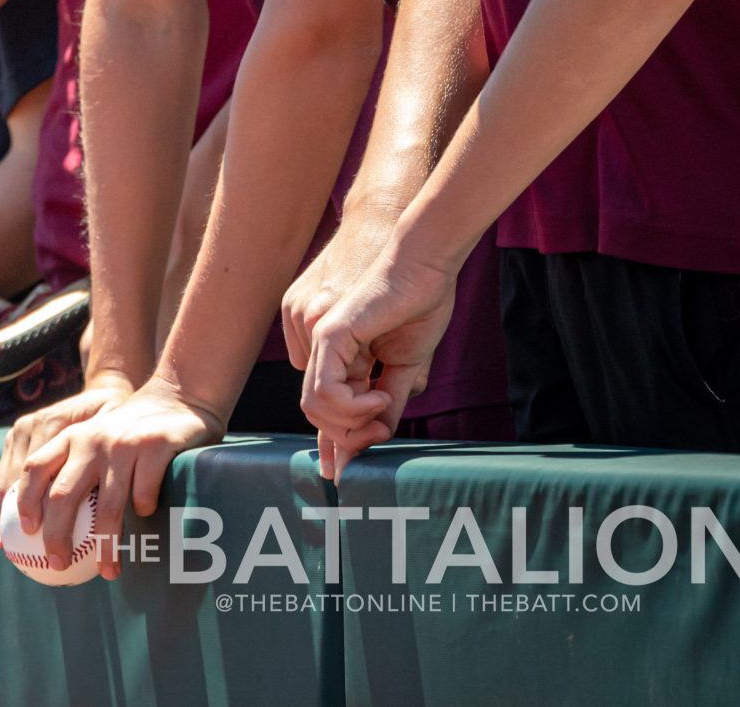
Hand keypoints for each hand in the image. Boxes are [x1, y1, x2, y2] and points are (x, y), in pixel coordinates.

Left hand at [7, 379, 224, 579]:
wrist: (175, 397)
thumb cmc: (129, 432)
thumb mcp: (94, 437)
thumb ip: (73, 465)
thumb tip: (44, 522)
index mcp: (71, 438)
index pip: (35, 468)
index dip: (24, 500)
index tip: (25, 532)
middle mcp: (91, 440)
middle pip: (63, 494)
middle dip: (56, 535)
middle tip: (57, 563)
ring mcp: (123, 445)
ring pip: (108, 506)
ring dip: (106, 544)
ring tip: (107, 570)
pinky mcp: (155, 448)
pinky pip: (144, 494)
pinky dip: (143, 513)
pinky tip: (145, 521)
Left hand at [299, 241, 460, 479]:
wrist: (424, 267)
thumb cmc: (419, 307)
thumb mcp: (403, 368)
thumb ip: (386, 403)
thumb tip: (376, 440)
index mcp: (338, 360)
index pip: (323, 411)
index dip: (336, 444)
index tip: (345, 473)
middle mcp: (320, 352)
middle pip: (317, 416)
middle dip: (349, 437)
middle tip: (380, 430)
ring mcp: (319, 341)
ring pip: (315, 408)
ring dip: (352, 423)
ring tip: (383, 404)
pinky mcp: (329, 334)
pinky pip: (323, 390)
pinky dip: (352, 406)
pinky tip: (378, 395)